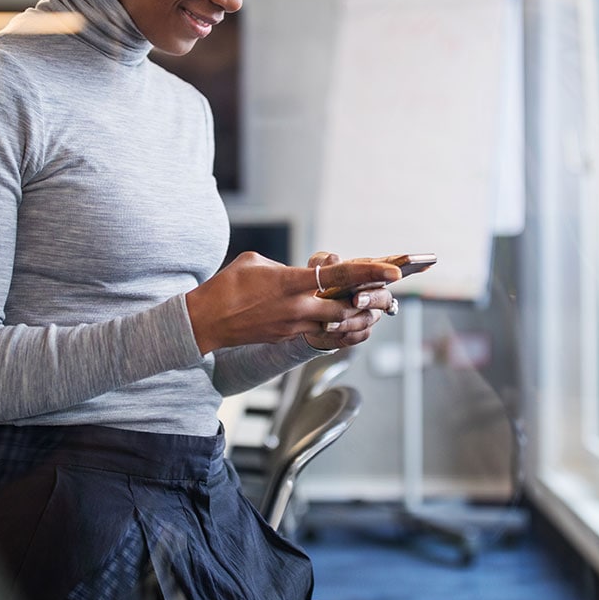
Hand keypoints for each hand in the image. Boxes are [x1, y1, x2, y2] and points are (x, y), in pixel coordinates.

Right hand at [184, 252, 401, 353]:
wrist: (205, 321)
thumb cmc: (228, 285)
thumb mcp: (257, 261)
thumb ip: (288, 265)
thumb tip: (307, 272)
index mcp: (290, 282)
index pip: (339, 276)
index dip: (369, 273)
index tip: (393, 271)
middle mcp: (296, 308)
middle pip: (347, 308)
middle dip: (371, 302)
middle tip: (389, 295)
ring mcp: (292, 327)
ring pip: (338, 327)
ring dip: (358, 319)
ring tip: (375, 310)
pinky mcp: (287, 338)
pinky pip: (322, 336)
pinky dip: (340, 331)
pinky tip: (350, 325)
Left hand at [299, 252, 397, 350]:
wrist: (307, 314)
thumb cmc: (318, 284)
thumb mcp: (317, 267)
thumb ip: (324, 261)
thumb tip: (334, 260)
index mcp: (366, 272)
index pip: (388, 265)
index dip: (399, 265)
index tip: (397, 272)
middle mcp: (374, 293)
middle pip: (384, 297)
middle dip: (372, 299)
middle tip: (356, 299)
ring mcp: (369, 314)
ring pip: (368, 319)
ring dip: (350, 320)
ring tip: (329, 321)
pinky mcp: (360, 332)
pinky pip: (357, 334)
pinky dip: (342, 332)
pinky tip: (328, 329)